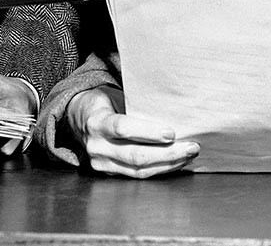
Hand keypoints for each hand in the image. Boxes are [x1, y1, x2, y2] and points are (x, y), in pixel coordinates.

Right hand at [66, 86, 198, 177]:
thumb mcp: (113, 95)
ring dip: (168, 164)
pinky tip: (175, 164)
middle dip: (167, 154)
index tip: (171, 132)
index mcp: (97, 122)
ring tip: (188, 156)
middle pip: (135, 155)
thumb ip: (135, 103)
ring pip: (138, 170)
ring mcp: (102, 163)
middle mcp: (97, 146)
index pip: (123, 128)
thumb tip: (171, 103)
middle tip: (191, 147)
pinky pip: (137, 175)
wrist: (78, 118)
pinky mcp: (109, 173)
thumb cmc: (103, 102)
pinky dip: (159, 170)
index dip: (148, 132)